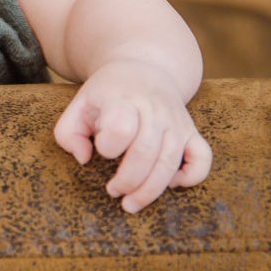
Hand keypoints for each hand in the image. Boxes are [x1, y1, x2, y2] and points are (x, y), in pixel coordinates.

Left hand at [54, 59, 212, 212]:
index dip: (108, 146)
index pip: (121, 127)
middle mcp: (154, 110)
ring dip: (150, 190)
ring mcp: (175, 122)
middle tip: (113, 191)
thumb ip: (68, 134)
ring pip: (170, 162)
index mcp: (123, 100)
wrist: (143, 66)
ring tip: (130, 203)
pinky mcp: (191, 132)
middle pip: (146, 153)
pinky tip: (171, 184)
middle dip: (127, 181)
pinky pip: (203, 158)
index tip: (100, 150)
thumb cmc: (106, 94)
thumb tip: (84, 160)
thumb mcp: (79, 105)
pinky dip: (192, 177)